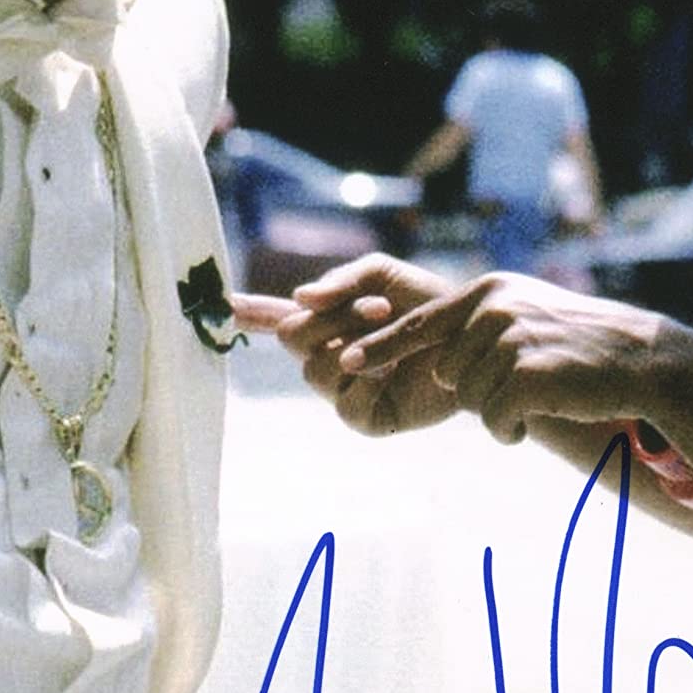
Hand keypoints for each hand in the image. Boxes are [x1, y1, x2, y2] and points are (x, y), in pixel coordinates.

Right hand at [233, 254, 458, 435]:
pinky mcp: (368, 418)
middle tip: (376, 307)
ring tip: (390, 329)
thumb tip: (298, 297)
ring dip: (352, 343)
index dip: (244, 315)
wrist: (473, 337)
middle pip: (292, 338)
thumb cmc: (428, 303)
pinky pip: (346, 404)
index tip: (219, 304)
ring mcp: (344, 388)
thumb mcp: (382, 274)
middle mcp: (328, 355)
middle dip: (331, 317)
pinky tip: (391, 367)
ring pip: (314, 371)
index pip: (273, 317)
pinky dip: (367, 380)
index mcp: (326, 320)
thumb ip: (340, 280)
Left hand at [337, 273, 686, 444]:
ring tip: (540, 396)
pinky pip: (494, 418)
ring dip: (498, 412)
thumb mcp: (523, 318)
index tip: (349, 363)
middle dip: (478, 394)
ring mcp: (511, 339)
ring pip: (472, 399)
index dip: (382, 346)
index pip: (419, 324)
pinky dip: (510, 428)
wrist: (639, 359)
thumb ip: (477, 330)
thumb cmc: (577, 345)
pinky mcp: (528, 374)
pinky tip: (542, 412)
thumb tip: (435, 365)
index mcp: (487, 292)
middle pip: (449, 374)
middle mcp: (493, 309)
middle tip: (522, 388)